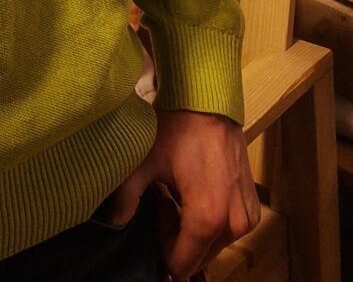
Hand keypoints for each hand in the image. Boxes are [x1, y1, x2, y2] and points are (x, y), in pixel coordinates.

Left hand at [104, 110, 257, 278]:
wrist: (208, 103)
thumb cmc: (176, 131)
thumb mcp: (144, 162)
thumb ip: (126, 197)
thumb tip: (114, 222)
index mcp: (206, 218)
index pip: (182, 264)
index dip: (163, 245)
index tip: (158, 211)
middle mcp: (232, 225)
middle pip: (198, 257)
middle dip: (178, 239)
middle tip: (165, 201)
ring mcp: (247, 219)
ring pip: (213, 246)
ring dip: (194, 231)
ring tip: (179, 195)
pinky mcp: (252, 209)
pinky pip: (228, 232)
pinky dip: (212, 223)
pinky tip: (198, 194)